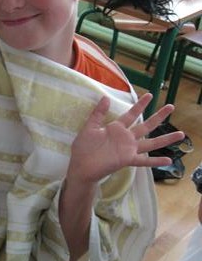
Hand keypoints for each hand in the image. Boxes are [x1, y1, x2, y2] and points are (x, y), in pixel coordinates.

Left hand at [68, 92, 184, 184]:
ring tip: (180, 134)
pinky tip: (169, 160)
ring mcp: (128, 149)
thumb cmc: (83, 148)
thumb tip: (106, 97)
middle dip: (159, 116)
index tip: (150, 95)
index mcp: (116, 128)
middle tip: (171, 106)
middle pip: (146, 125)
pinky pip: (144, 161)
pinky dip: (156, 161)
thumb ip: (98, 113)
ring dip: (165, 139)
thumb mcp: (89, 127)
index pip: (132, 114)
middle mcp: (126, 138)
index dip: (140, 105)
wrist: (80, 166)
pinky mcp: (127, 160)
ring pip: (150, 142)